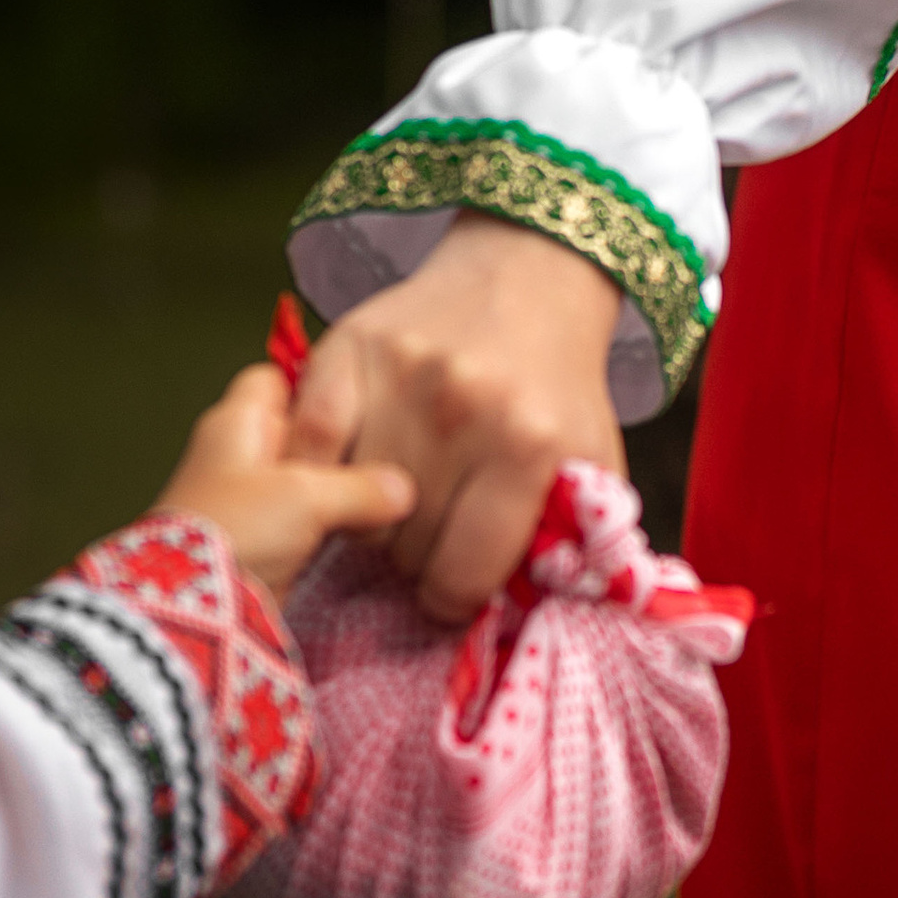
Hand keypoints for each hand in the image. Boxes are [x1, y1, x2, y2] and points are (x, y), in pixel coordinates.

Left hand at [158, 365, 415, 607]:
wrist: (195, 608)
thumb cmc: (237, 531)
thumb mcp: (308, 495)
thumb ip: (363, 486)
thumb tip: (401, 490)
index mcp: (237, 422)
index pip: (279, 377)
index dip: (319, 383)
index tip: (360, 397)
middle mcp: (238, 454)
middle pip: (301, 429)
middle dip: (338, 444)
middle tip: (379, 452)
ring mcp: (247, 499)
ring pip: (306, 477)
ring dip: (336, 491)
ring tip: (375, 496)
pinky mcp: (259, 540)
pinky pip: (303, 519)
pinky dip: (327, 524)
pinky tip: (357, 530)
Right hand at [285, 218, 625, 626]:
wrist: (528, 273)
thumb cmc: (555, 383)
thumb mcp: (591, 459)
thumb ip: (575, 542)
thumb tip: (532, 623)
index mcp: (532, 447)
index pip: (462, 575)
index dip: (453, 598)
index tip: (451, 588)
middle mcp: (466, 410)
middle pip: (404, 547)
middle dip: (416, 556)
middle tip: (429, 531)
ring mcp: (401, 376)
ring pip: (350, 506)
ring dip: (367, 516)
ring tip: (397, 492)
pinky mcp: (348, 348)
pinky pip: (305, 447)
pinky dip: (317, 468)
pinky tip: (347, 465)